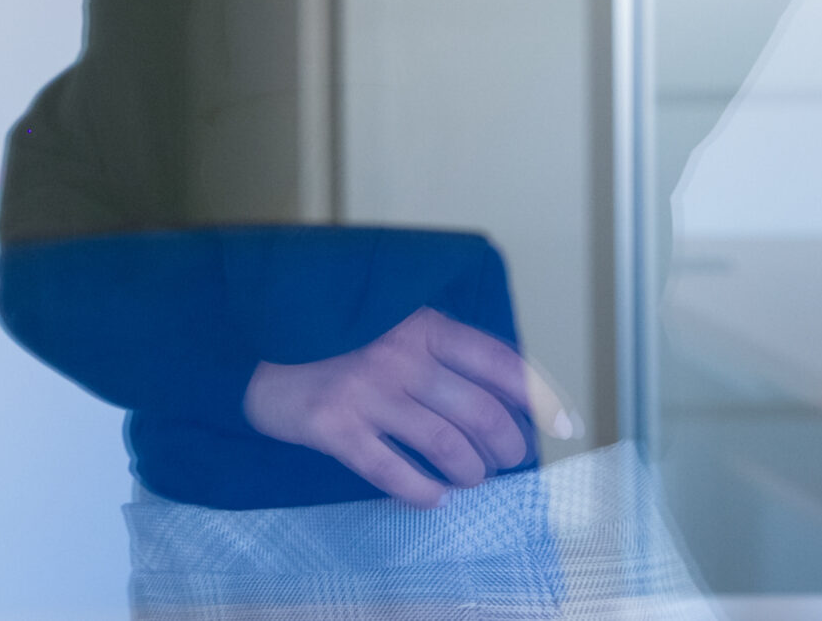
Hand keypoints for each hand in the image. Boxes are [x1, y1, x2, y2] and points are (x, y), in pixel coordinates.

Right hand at [241, 308, 535, 507]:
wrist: (256, 355)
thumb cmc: (336, 344)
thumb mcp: (391, 326)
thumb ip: (440, 350)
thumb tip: (508, 397)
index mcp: (419, 324)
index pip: (498, 361)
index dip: (539, 397)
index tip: (565, 426)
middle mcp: (398, 355)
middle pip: (480, 412)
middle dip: (506, 447)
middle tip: (504, 461)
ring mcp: (366, 392)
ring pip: (446, 447)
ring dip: (470, 473)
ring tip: (469, 478)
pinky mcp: (336, 427)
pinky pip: (394, 472)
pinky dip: (422, 492)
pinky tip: (431, 497)